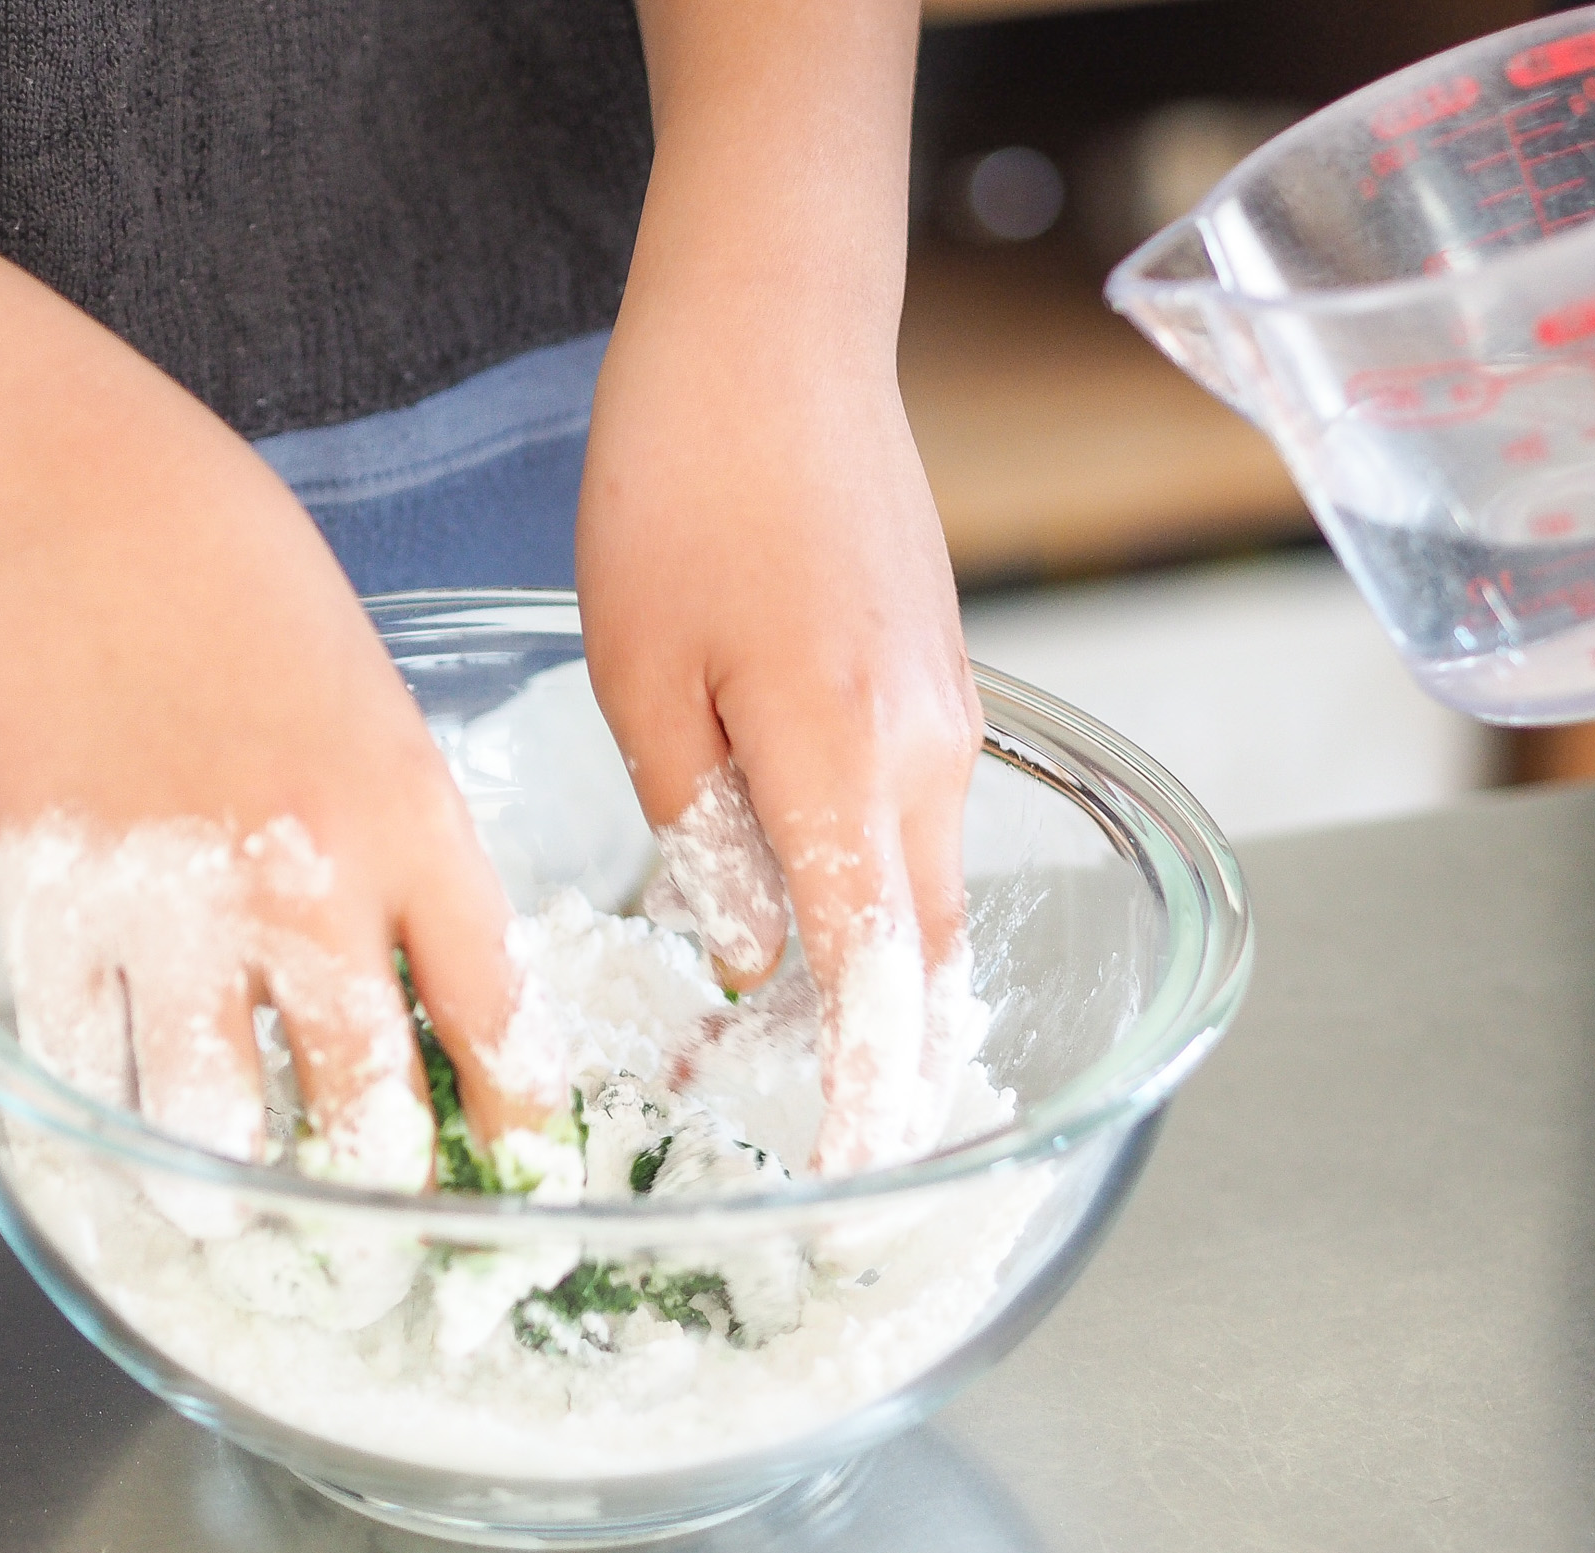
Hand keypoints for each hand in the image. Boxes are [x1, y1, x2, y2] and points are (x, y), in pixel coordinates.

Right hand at [0, 434, 562, 1201]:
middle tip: (385, 1217)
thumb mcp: (382, 717)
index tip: (521, 1166)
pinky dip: (118, 1115)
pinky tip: (137, 1127)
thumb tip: (414, 993)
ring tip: (248, 1209)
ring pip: (221, 1121)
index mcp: (413, 827)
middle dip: (385, 1184)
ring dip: (240, 1183)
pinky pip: (94, 1070)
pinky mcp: (56, 906)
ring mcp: (175, 906)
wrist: (78, 506)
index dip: (515, 1120)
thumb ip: (406, 857)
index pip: (493, 1022)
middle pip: (367, 1107)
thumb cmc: (248, 590)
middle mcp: (307, 886)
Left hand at [577, 307, 982, 1175]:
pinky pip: (916, 818)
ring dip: (871, 969)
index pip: (875, 973)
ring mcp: (951, 710)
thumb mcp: (643, 674)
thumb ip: (704, 830)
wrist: (774, 335)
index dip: (864, 1088)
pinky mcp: (939, 675)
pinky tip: (807, 897)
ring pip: (922, 884)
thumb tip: (756, 951)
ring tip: (786, 1035)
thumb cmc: (679, 485)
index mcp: (845, 758)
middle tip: (816, 1134)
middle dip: (882, 1055)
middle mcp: (929, 750)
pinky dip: (873, 884)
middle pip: (922, 948)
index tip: (849, 1176)